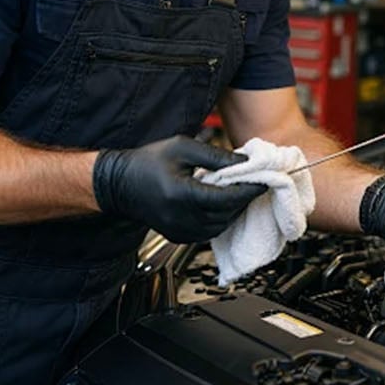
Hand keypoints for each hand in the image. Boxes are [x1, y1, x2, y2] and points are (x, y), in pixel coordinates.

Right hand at [93, 137, 267, 243]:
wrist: (119, 184)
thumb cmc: (146, 162)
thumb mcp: (181, 148)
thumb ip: (214, 156)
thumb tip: (244, 162)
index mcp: (181, 194)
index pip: (227, 198)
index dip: (249, 190)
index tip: (265, 180)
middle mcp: (181, 217)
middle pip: (227, 213)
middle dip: (244, 199)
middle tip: (255, 183)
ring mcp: (179, 230)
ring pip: (221, 226)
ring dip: (233, 211)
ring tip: (239, 193)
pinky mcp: (178, 236)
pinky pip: (209, 232)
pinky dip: (220, 220)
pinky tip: (222, 205)